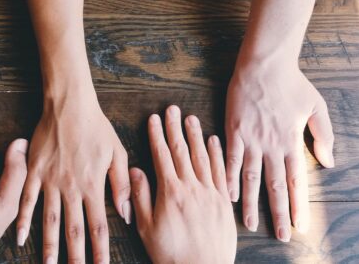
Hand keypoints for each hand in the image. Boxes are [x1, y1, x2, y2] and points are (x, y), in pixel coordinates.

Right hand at [15, 87, 130, 263]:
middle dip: (76, 257)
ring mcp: (50, 181)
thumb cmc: (96, 127)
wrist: (69, 105)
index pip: (98, 226)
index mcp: (93, 185)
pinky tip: (20, 239)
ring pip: (49, 220)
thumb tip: (125, 214)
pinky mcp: (34, 171)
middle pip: (74, 230)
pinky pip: (27, 200)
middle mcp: (71, 188)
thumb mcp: (117, 153)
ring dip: (49, 246)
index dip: (100, 250)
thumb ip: (122, 185)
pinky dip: (22, 220)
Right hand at [130, 105, 235, 263]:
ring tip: (191, 118)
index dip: (157, 135)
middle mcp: (192, 187)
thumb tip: (135, 171)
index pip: (162, 155)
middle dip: (175, 128)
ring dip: (196, 136)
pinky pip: (221, 172)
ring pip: (202, 157)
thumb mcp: (146, 227)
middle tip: (172, 109)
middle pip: (182, 151)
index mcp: (170, 192)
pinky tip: (214, 141)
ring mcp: (210, 193)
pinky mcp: (223, 203)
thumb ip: (140, 197)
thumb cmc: (171, 253)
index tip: (154, 118)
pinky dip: (217, 154)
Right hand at [225, 63, 333, 239]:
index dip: (298, 205)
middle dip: (278, 213)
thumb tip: (328, 162)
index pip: (296, 180)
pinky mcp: (234, 131)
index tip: (300, 226)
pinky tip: (228, 194)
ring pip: (251, 178)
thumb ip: (323, 136)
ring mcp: (251, 139)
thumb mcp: (317, 107)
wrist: (263, 65)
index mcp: (291, 142)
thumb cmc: (291, 84)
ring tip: (249, 223)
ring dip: (250, 203)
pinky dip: (229, 177)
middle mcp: (271, 145)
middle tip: (280, 235)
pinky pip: (230, 159)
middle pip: (274, 186)